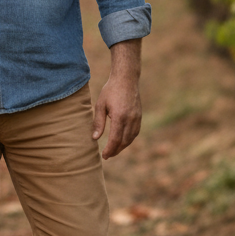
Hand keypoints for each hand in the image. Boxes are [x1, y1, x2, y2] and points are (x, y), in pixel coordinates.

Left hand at [92, 38, 142, 158]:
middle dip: (115, 150)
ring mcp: (137, 118)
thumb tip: (95, 138)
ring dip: (122, 146)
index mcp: (119, 117)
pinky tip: (122, 141)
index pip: (115, 139)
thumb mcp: (100, 105)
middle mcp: (130, 119)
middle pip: (124, 141)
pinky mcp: (139, 116)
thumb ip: (98, 122)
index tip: (104, 156)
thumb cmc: (111, 90)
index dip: (109, 150)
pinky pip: (135, 132)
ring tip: (114, 150)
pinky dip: (129, 139)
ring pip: (131, 138)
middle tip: (107, 156)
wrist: (126, 79)